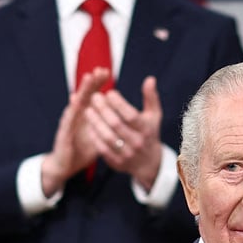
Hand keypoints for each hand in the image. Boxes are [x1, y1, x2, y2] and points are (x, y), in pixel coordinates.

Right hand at [40, 68, 110, 196]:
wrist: (65, 165)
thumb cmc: (82, 148)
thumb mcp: (99, 135)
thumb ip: (109, 124)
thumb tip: (124, 117)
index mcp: (85, 115)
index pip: (92, 95)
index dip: (99, 84)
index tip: (107, 71)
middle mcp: (76, 116)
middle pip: (84, 95)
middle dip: (92, 82)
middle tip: (99, 69)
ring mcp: (69, 123)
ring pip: (76, 104)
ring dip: (82, 90)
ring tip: (88, 78)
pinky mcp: (63, 134)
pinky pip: (68, 121)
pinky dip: (71, 111)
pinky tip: (74, 102)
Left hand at [85, 76, 163, 190]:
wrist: (149, 162)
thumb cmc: (149, 132)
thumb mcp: (154, 115)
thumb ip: (151, 97)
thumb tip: (150, 79)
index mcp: (146, 129)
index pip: (130, 115)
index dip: (118, 103)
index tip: (109, 92)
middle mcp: (137, 142)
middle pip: (116, 124)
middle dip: (103, 109)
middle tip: (94, 97)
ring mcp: (127, 154)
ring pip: (107, 136)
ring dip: (95, 122)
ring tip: (88, 110)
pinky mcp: (117, 163)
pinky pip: (102, 149)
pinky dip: (95, 136)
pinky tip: (89, 125)